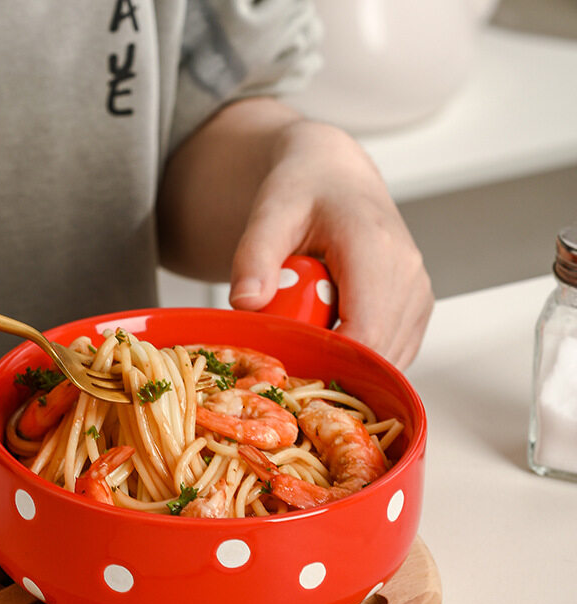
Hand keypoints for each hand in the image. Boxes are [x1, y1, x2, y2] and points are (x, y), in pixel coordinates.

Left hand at [228, 121, 432, 368]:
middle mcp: (408, 275)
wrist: (335, 178)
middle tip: (290, 348)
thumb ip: (254, 257)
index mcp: (376, 248)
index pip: (366, 332)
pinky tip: (329, 332)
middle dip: (331, 366)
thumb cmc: (304, 191)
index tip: (288, 364)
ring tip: (309, 329)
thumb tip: (245, 303)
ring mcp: (417, 296)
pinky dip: (358, 358)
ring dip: (344, 363)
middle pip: (376, 355)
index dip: (328, 361)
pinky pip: (389, 357)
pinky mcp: (416, 311)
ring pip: (385, 362)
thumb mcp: (269, 214)